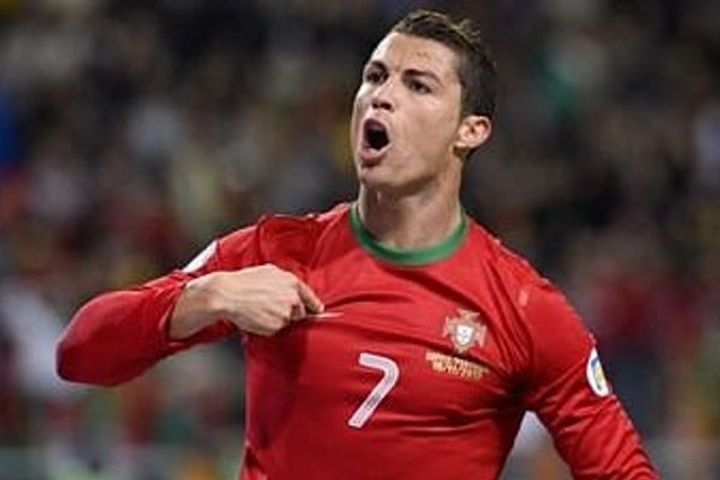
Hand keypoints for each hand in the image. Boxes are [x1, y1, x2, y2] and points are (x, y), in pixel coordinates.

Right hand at [170, 264, 323, 337]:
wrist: (227, 294)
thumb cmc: (243, 282)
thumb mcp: (268, 272)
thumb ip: (285, 281)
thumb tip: (293, 289)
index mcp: (292, 282)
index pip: (311, 298)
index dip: (314, 306)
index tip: (317, 311)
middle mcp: (292, 298)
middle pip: (299, 312)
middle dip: (290, 312)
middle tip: (271, 308)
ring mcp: (285, 313)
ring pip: (286, 321)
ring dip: (277, 319)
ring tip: (260, 310)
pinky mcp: (276, 326)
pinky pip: (275, 329)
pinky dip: (267, 326)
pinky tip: (256, 316)